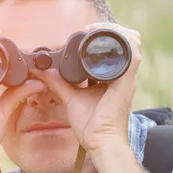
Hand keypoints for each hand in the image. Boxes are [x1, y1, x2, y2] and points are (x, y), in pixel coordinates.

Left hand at [32, 22, 141, 153]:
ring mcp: (127, 78)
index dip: (103, 35)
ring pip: (132, 42)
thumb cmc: (92, 126)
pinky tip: (98, 36)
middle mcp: (123, 75)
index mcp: (114, 78)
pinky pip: (132, 54)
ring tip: (93, 29)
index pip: (115, 49)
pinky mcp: (127, 82)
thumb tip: (40, 70)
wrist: (102, 143)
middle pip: (127, 41)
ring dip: (114, 30)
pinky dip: (120, 40)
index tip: (84, 32)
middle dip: (110, 29)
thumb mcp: (71, 98)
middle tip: (88, 28)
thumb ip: (58, 82)